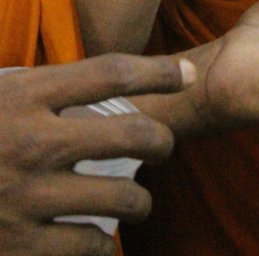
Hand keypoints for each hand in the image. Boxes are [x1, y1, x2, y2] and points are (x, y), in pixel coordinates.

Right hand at [0, 53, 191, 255]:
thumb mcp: (2, 96)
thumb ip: (46, 93)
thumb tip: (110, 83)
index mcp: (26, 96)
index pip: (109, 73)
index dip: (156, 72)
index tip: (187, 75)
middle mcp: (32, 142)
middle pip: (131, 135)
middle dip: (160, 142)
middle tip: (161, 148)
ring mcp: (26, 197)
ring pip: (120, 199)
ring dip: (138, 202)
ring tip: (136, 203)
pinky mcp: (17, 245)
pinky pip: (86, 247)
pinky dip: (99, 244)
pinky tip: (96, 237)